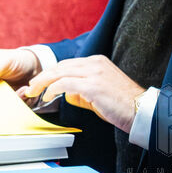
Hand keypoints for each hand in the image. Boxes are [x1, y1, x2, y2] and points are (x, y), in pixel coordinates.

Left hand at [19, 55, 144, 132]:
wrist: (140, 110)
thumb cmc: (121, 105)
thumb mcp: (98, 93)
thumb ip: (81, 91)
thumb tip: (64, 93)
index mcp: (96, 62)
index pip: (67, 64)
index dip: (51, 73)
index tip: (39, 83)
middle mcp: (95, 63)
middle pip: (61, 66)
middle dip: (43, 76)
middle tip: (31, 87)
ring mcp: (95, 72)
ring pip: (61, 72)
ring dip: (44, 82)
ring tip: (34, 91)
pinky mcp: (93, 85)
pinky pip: (66, 83)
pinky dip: (54, 89)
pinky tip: (48, 96)